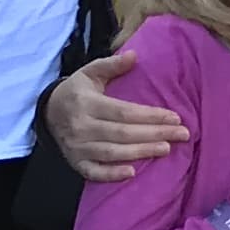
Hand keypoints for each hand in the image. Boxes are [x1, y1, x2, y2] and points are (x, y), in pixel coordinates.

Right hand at [47, 48, 187, 182]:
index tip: (175, 117)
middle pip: (122, 133)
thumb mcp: (90, 73)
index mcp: (87, 103)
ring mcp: (77, 147)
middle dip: (155, 134)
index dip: (150, 115)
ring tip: (166, 149)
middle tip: (182, 134)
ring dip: (141, 152)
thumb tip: (134, 54)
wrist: (48, 112)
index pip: (124, 112)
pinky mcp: (75, 162)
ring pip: (112, 153)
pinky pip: (93, 172)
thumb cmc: (77, 91)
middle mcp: (81, 126)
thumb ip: (111, 65)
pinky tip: (133, 173)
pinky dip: (111, 174)